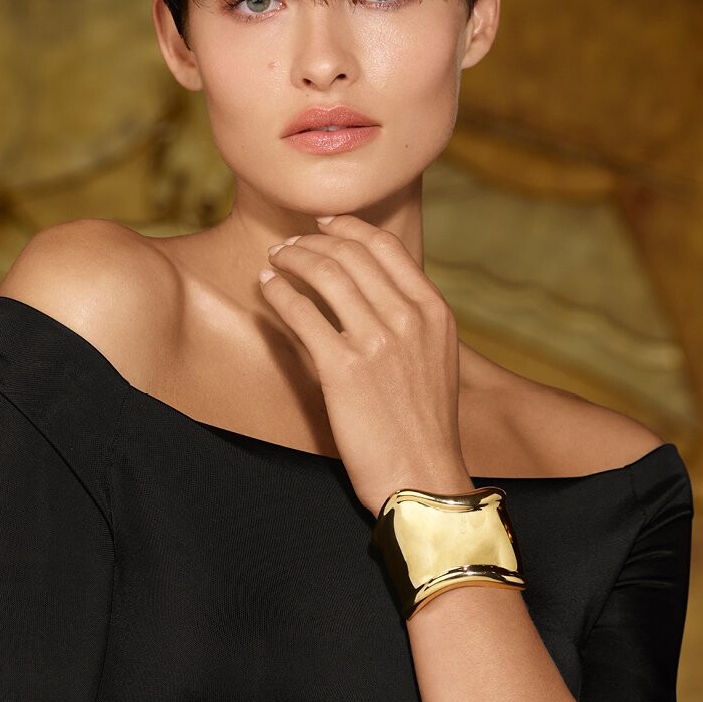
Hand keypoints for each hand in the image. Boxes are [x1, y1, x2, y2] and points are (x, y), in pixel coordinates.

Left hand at [259, 214, 473, 516]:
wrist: (423, 478)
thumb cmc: (424, 429)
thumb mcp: (435, 363)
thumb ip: (412, 325)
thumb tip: (375, 296)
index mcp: (434, 313)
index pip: (386, 248)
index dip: (348, 226)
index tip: (323, 223)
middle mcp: (409, 319)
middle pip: (350, 254)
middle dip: (312, 241)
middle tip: (289, 245)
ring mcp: (377, 341)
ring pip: (325, 274)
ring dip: (291, 259)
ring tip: (274, 260)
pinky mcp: (343, 369)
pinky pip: (301, 312)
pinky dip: (278, 292)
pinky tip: (267, 289)